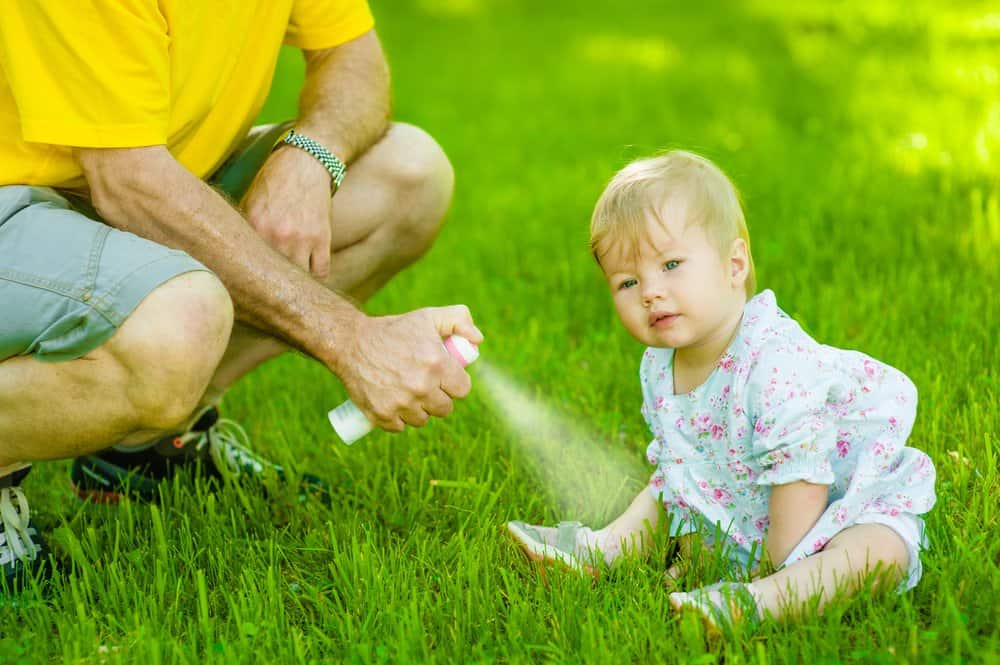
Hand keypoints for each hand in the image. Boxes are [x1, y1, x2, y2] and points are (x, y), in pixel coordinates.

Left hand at [242, 145, 333, 277]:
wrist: (305, 163)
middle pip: (274, 277)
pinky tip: (310, 271)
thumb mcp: (250, 202)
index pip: (250, 266)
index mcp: (255, 227)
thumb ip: (244, 229)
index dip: (251, 278)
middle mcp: (277, 236)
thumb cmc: (275, 181)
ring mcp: (302, 239)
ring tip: (292, 283)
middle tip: (273, 288)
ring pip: (299, 277)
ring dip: (296, 281)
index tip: (252, 285)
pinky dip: (316, 274)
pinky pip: (321, 271)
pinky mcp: (322, 238)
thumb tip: (230, 255)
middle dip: (273, 284)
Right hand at [335, 305, 483, 431]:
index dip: (456, 383)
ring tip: (409, 393)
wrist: (351, 342)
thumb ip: (459, 320)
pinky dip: (398, 419)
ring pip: (423, 420)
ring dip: (419, 410)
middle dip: (439, 398)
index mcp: (437, 364)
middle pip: (445, 408)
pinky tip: (394, 403)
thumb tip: (478, 340)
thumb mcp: (428, 316)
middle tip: (427, 385)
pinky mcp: (382, 415)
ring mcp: (400, 403)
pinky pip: (400, 427)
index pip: (462, 389)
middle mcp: (421, 386)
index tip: (446, 378)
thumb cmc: (394, 329)